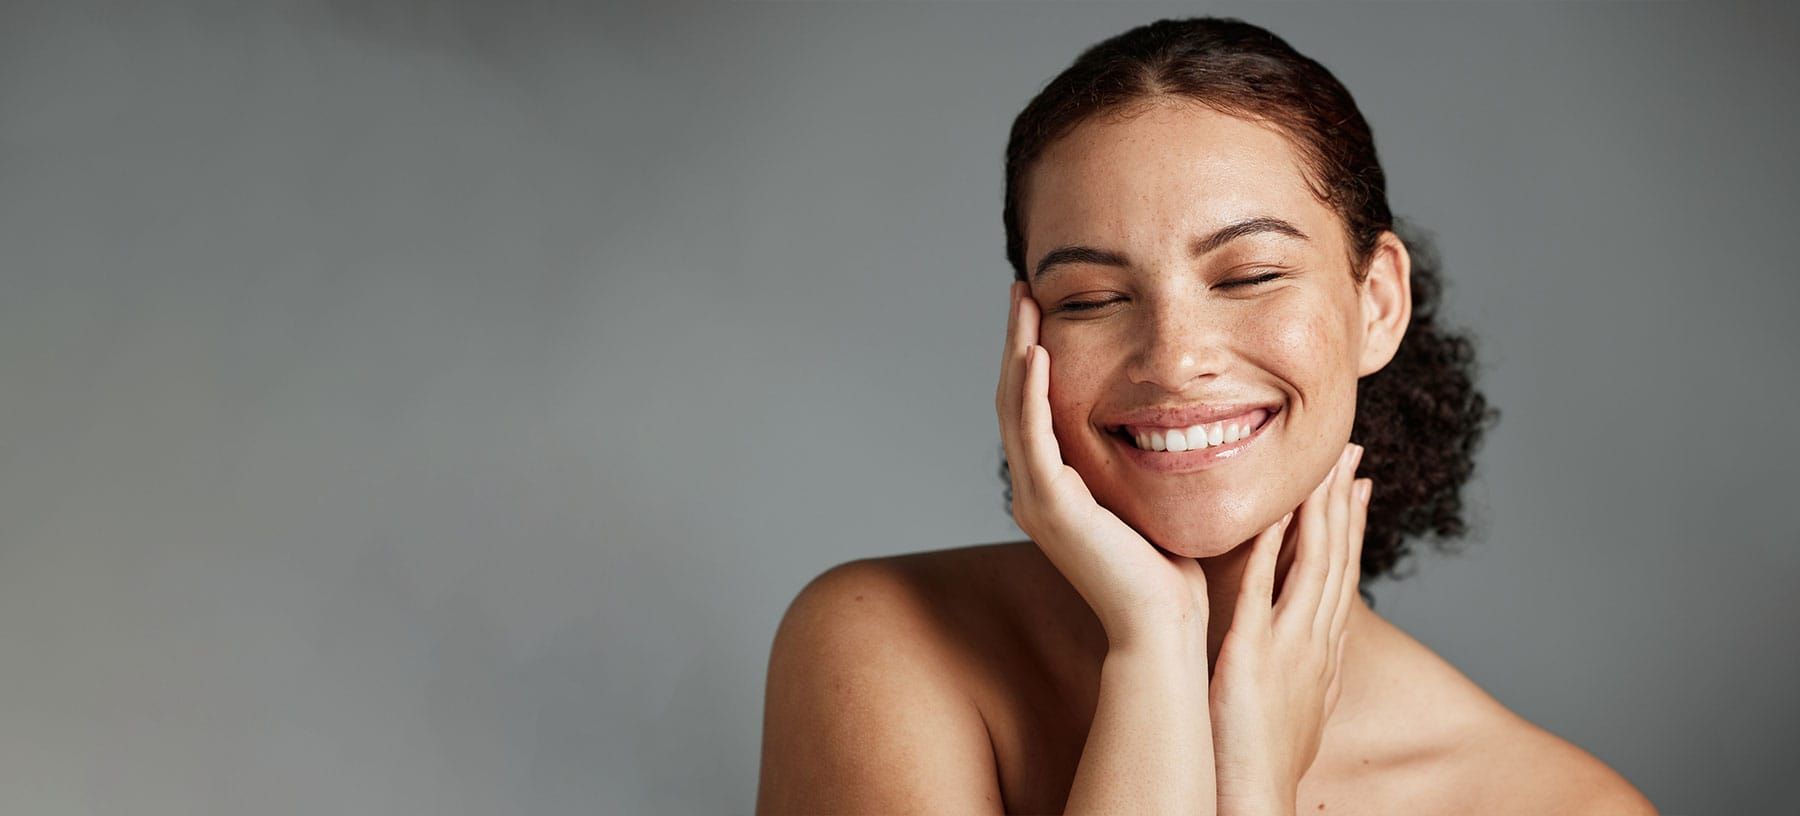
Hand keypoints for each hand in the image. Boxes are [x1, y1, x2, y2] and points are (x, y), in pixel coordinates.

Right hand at [996, 281, 1214, 647]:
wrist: (1164, 628)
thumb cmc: (1173, 572)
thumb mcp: (1158, 497)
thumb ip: (1154, 458)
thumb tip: (1184, 417)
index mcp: (1057, 489)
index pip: (1036, 408)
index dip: (1035, 355)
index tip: (1046, 308)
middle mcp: (1036, 490)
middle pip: (1015, 398)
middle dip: (1018, 339)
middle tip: (1023, 288)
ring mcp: (1038, 498)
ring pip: (1014, 408)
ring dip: (1018, 350)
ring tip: (1024, 302)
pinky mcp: (1050, 506)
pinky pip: (1033, 436)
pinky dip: (1032, 391)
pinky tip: (1038, 352)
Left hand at [1208, 442, 1370, 814]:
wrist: (1255, 801)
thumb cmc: (1264, 760)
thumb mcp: (1294, 704)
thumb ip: (1301, 668)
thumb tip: (1310, 650)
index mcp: (1322, 650)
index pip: (1342, 575)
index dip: (1352, 527)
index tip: (1357, 483)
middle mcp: (1315, 642)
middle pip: (1336, 558)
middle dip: (1344, 503)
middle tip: (1350, 453)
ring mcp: (1289, 647)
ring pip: (1312, 565)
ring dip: (1319, 512)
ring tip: (1323, 466)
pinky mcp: (1252, 656)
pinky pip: (1262, 592)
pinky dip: (1267, 551)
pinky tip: (1269, 515)